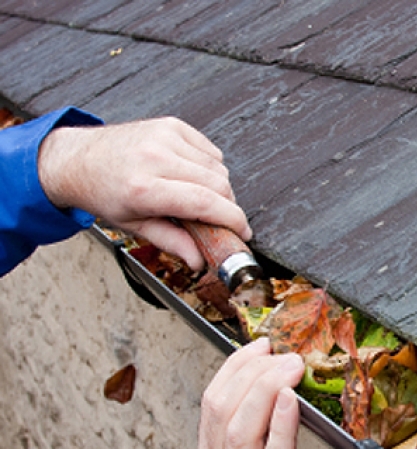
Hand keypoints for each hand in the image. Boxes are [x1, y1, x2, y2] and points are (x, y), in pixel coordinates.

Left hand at [37, 116, 250, 270]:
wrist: (78, 159)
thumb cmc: (104, 192)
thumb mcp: (133, 225)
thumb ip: (171, 242)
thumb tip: (199, 261)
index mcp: (143, 188)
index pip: (205, 203)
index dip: (232, 219)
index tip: (242, 231)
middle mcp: (155, 158)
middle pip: (218, 185)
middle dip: (227, 206)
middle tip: (218, 219)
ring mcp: (164, 137)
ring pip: (219, 168)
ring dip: (218, 187)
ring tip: (197, 195)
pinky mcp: (171, 125)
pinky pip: (210, 150)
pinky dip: (209, 166)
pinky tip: (191, 175)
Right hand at [194, 338, 311, 448]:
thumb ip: (247, 447)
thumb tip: (271, 401)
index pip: (211, 403)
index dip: (235, 367)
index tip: (258, 346)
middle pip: (222, 409)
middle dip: (251, 371)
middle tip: (280, 351)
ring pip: (241, 430)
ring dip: (267, 390)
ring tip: (290, 366)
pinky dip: (282, 428)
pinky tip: (293, 404)